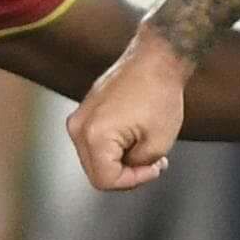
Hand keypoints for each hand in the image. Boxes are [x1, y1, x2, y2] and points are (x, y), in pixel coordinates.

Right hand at [69, 24, 189, 190]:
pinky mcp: (85, 111)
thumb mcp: (159, 143)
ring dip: (121, 160)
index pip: (105, 180)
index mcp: (94, 136)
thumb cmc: (160, 94)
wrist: (156, 59)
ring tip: (146, 147)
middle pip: (97, 172)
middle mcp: (79, 127)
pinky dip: (115, 146)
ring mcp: (79, 118)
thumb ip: (139, 166)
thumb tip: (128, 169)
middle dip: (126, 173)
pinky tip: (136, 136)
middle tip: (152, 163)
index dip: (133, 180)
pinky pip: (95, 142)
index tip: (153, 167)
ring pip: (96, 159)